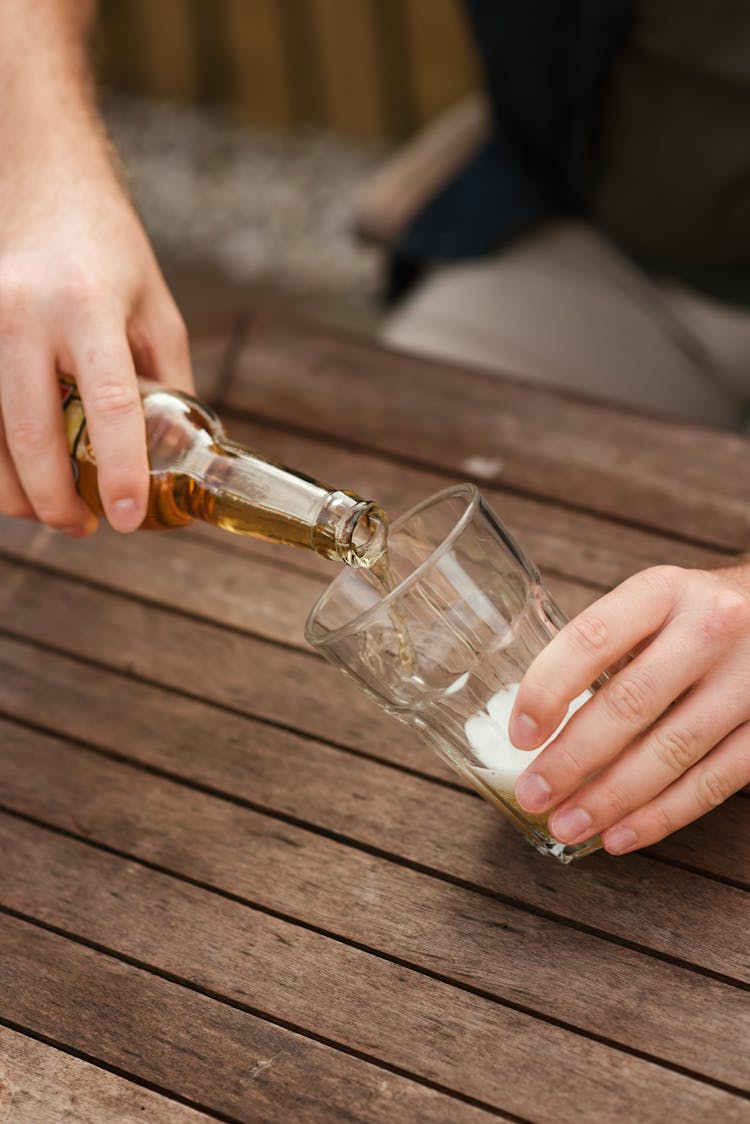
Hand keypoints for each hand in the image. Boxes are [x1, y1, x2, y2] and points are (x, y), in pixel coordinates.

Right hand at [0, 155, 192, 535]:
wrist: (42, 182)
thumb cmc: (109, 249)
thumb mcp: (157, 309)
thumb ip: (169, 381)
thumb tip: (183, 454)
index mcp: (88, 306)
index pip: (109, 406)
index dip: (121, 471)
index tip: (127, 519)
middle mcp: (24, 315)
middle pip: (32, 437)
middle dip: (58, 502)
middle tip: (87, 528)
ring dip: (18, 493)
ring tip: (56, 512)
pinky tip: (20, 479)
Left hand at [510, 564, 749, 854]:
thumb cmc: (697, 616)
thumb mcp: (653, 604)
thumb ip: (604, 648)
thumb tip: (535, 723)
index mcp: (664, 590)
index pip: (593, 639)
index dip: (549, 689)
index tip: (520, 734)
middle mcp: (710, 627)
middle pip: (630, 704)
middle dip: (572, 760)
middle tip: (533, 795)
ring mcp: (749, 679)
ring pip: (670, 751)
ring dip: (611, 798)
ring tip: (567, 825)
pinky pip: (712, 782)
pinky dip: (662, 815)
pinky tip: (622, 834)